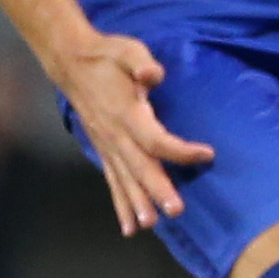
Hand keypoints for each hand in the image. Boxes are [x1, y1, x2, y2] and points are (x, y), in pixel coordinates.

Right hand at [49, 28, 211, 234]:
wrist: (71, 63)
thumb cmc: (107, 56)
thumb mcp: (127, 50)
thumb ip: (141, 62)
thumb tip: (152, 73)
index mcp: (126, 114)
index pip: (155, 138)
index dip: (179, 149)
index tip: (207, 153)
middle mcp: (115, 135)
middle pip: (139, 166)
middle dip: (157, 190)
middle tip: (176, 211)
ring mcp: (107, 145)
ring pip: (124, 179)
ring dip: (137, 203)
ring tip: (148, 225)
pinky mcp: (104, 150)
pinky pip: (113, 181)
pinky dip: (121, 204)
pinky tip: (129, 227)